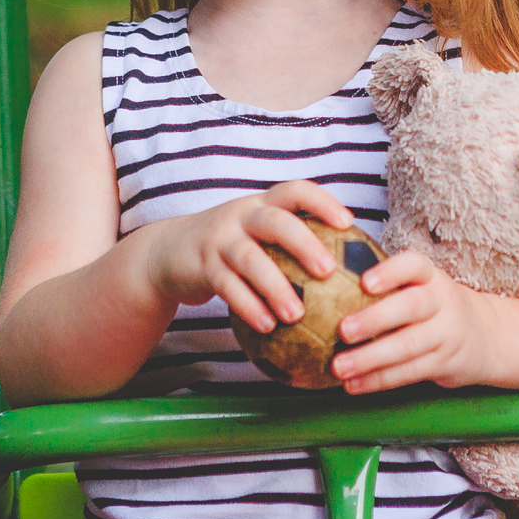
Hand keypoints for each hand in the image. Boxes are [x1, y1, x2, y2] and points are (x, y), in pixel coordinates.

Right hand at [136, 180, 353, 334]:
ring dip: (276, 286)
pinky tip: (268, 327)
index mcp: (262, 204)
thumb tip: (349, 269)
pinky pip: (228, 287)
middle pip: (275, 221)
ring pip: (250, 258)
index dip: (323, 202)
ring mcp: (219, 239)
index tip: (349, 223)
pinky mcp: (202, 265)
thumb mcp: (256, 233)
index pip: (296, 190)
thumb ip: (290, 243)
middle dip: (304, 244)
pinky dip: (249, 306)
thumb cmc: (231, 246)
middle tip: (329, 271)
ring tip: (298, 314)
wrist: (168, 252)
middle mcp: (241, 215)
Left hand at [331, 252, 496, 393]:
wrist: (487, 335)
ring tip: (339, 367)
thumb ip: (386, 283)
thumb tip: (324, 280)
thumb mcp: (421, 285)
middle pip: (411, 307)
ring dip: (370, 359)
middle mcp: (441, 301)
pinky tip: (354, 384)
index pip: (414, 265)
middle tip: (343, 330)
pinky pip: (409, 372)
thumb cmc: (433, 305)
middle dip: (375, 319)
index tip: (364, 282)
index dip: (390, 272)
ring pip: (408, 346)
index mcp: (430, 276)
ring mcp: (446, 334)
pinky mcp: (444, 363)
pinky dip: (379, 380)